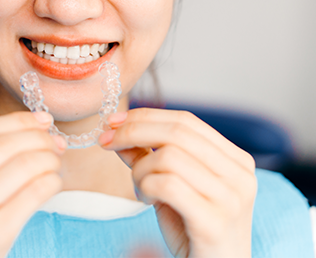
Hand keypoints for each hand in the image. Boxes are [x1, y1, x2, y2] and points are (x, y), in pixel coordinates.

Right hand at [0, 111, 64, 257]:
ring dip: (48, 158)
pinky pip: (34, 193)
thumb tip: (32, 126)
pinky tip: (53, 182)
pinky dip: (51, 181)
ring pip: (23, 166)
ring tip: (55, 161)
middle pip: (4, 146)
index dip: (18, 121)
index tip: (41, 119)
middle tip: (55, 141)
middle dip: (38, 137)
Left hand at [99, 108, 256, 257]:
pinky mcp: (215, 222)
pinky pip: (167, 185)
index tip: (113, 121)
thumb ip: (149, 156)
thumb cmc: (193, 231)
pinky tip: (147, 200)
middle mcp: (240, 175)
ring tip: (140, 188)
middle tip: (105, 141)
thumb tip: (117, 129)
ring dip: (140, 169)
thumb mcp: (171, 185)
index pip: (186, 120)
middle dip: (133, 131)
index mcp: (235, 160)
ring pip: (168, 156)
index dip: (146, 116)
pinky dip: (145, 186)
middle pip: (177, 132)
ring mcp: (231, 198)